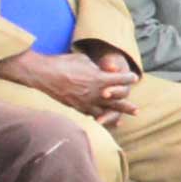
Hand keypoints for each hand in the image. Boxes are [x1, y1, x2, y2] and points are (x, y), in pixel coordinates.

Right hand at [0, 49, 133, 118]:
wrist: (43, 74)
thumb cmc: (64, 63)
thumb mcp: (84, 60)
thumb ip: (99, 66)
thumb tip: (110, 70)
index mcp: (99, 78)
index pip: (120, 80)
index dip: (128, 79)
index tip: (134, 78)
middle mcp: (95, 93)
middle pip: (117, 101)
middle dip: (127, 105)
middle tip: (137, 110)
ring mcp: (85, 102)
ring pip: (104, 112)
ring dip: (115, 116)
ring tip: (123, 121)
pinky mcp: (75, 108)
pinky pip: (90, 115)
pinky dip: (98, 119)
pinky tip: (101, 121)